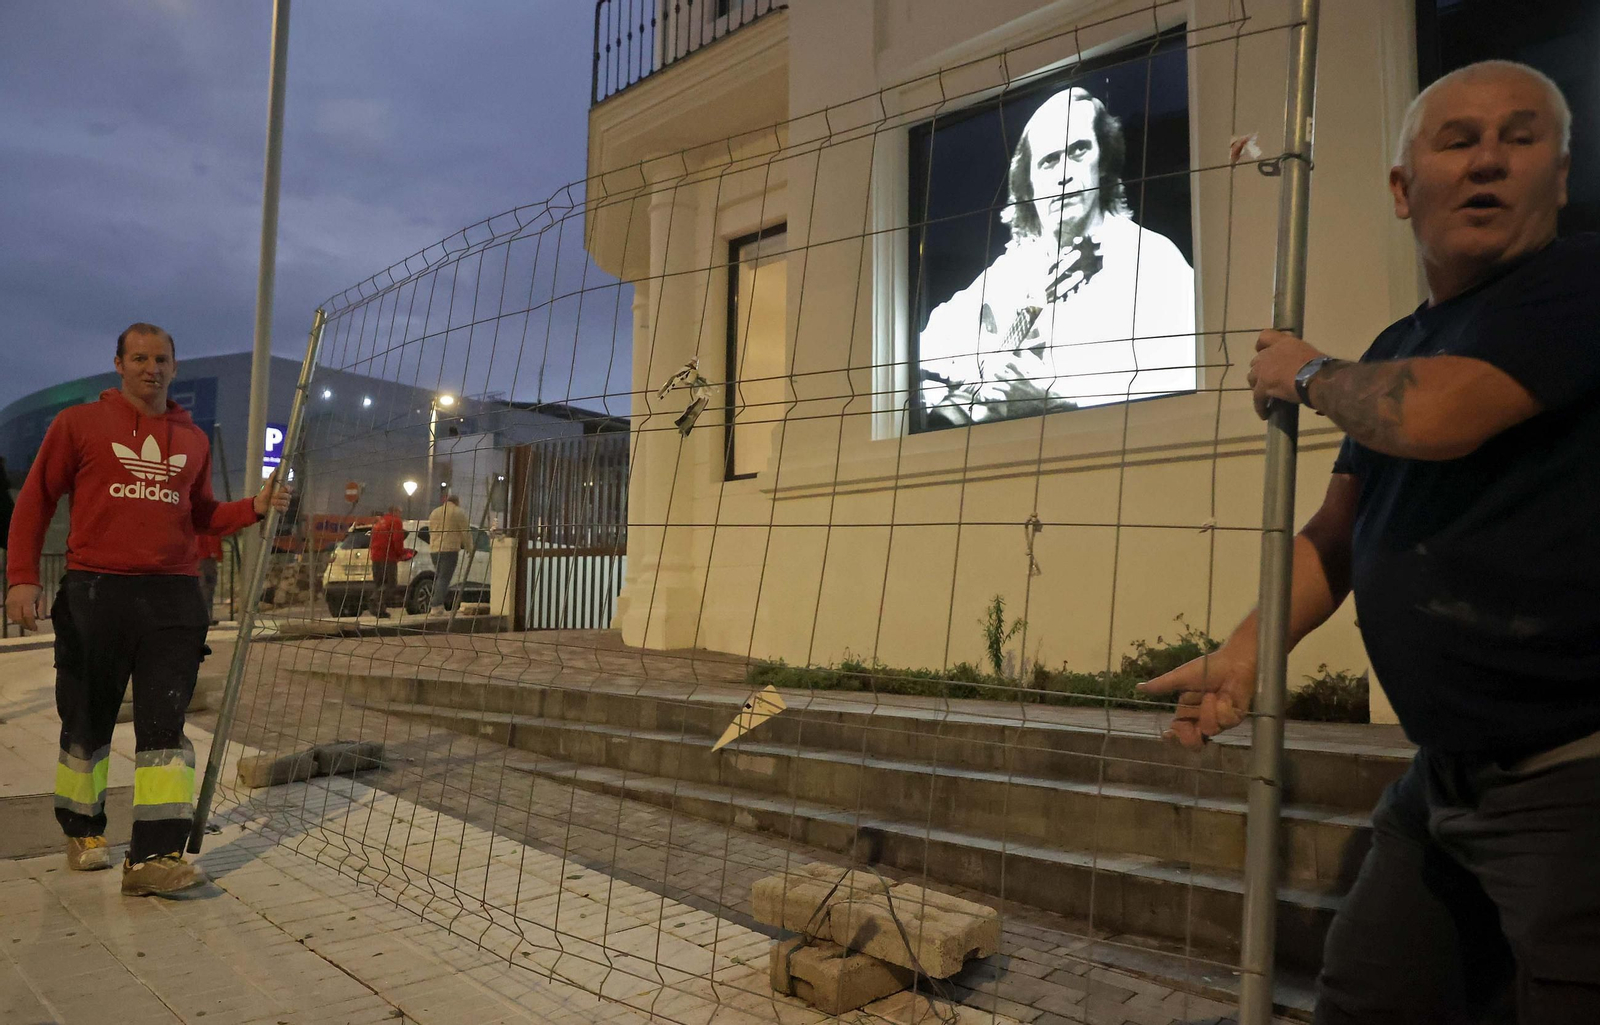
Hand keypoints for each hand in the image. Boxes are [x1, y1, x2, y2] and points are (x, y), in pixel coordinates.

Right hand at [5, 584, 43, 630]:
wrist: (22, 580)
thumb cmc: (34, 589)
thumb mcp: (41, 597)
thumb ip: (41, 608)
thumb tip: (41, 619)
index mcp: (26, 601)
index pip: (28, 616)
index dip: (31, 624)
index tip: (36, 628)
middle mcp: (17, 603)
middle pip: (19, 619)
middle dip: (26, 625)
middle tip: (32, 628)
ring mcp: (10, 604)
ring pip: (13, 618)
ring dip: (20, 623)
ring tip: (27, 625)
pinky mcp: (7, 604)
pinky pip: (9, 614)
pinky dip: (15, 619)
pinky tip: (21, 620)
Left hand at [253, 473, 291, 517]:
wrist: (258, 505)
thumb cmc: (263, 495)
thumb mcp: (267, 485)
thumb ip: (272, 477)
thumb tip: (276, 469)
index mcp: (281, 491)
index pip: (289, 489)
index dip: (288, 489)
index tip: (284, 489)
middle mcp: (284, 497)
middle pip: (288, 496)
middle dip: (281, 496)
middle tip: (273, 496)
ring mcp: (283, 504)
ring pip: (286, 502)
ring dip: (279, 502)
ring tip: (272, 502)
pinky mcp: (282, 510)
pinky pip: (285, 508)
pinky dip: (280, 507)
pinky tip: (275, 507)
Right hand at [1136, 643, 1255, 749]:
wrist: (1232, 661)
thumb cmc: (1206, 667)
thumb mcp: (1180, 677)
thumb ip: (1161, 686)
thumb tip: (1138, 687)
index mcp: (1187, 712)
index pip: (1178, 731)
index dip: (1174, 737)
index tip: (1168, 734)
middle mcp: (1202, 719)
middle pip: (1194, 743)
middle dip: (1190, 738)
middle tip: (1190, 728)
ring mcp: (1219, 720)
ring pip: (1211, 730)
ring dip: (1209, 711)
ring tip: (1213, 694)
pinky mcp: (1235, 717)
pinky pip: (1226, 721)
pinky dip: (1224, 707)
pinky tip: (1226, 695)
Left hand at [1248, 330, 1321, 418]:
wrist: (1318, 377)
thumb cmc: (1320, 366)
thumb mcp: (1308, 353)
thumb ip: (1297, 356)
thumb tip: (1298, 366)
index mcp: (1283, 342)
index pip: (1265, 336)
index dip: (1261, 345)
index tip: (1262, 351)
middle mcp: (1270, 353)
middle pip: (1256, 361)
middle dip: (1260, 370)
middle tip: (1267, 380)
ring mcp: (1264, 369)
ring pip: (1252, 378)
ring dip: (1257, 386)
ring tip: (1264, 395)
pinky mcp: (1263, 385)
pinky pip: (1257, 398)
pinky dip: (1260, 406)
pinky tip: (1265, 414)